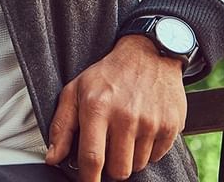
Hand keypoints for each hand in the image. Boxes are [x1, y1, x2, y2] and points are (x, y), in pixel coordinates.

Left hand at [45, 35, 187, 180]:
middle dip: (110, 169)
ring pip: (138, 166)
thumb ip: (61, 126)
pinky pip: (156, 157)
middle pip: (119, 170)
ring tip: (124, 135)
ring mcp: (151, 122)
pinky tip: (141, 130)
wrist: (149, 55)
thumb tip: (52, 158)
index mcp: (97, 108)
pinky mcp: (171, 126)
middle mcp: (126, 117)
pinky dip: (147, 151)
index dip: (88, 179)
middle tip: (107, 151)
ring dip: (129, 158)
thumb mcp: (75, 91)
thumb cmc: (107, 75)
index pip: (92, 158)